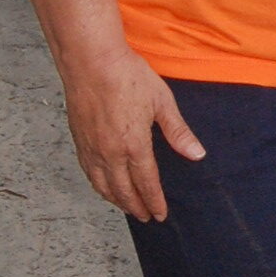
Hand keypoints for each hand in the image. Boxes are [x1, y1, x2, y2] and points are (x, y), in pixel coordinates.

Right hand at [61, 48, 204, 221]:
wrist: (91, 60)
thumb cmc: (127, 76)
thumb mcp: (162, 101)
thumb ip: (178, 131)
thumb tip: (197, 153)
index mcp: (134, 145)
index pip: (146, 183)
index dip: (154, 201)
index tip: (160, 214)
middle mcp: (110, 152)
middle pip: (123, 191)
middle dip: (136, 207)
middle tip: (146, 217)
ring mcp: (91, 148)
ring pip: (103, 185)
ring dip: (116, 200)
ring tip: (127, 207)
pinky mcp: (78, 140)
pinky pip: (88, 172)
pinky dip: (98, 186)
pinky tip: (103, 186)